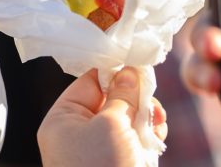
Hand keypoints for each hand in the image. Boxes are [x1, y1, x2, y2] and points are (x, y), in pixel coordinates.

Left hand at [38, 67, 166, 166]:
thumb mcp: (112, 125)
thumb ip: (123, 94)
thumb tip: (128, 71)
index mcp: (64, 119)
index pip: (89, 82)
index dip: (114, 72)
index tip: (137, 65)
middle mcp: (79, 133)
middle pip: (112, 99)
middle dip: (135, 98)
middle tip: (149, 100)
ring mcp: (101, 150)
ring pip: (129, 119)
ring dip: (146, 117)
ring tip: (154, 123)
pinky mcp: (120, 162)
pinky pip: (136, 139)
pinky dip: (149, 135)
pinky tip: (157, 136)